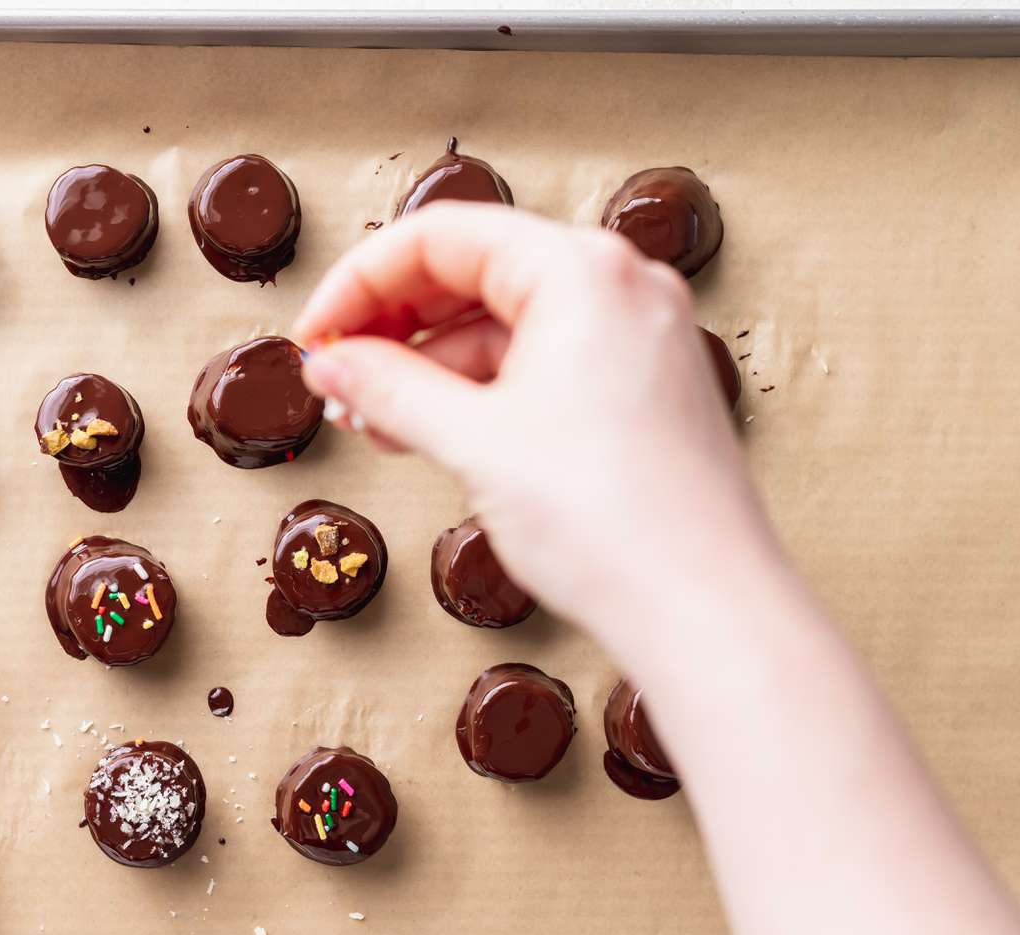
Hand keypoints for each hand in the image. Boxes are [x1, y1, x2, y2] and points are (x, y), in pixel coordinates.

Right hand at [293, 203, 776, 647]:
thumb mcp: (474, 444)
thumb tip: (331, 362)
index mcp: (581, 271)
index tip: (315, 334)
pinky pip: (540, 362)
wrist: (705, 611)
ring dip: (431, 366)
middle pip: (473, 271)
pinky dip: (481, 391)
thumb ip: (389, 388)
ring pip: (504, 323)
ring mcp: (636, 335)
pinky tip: (433, 433)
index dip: (360, 282)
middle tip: (337, 376)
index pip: (441, 237)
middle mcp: (618, 286)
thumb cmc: (613, 524)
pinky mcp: (640, 385)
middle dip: (393, 326)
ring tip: (376, 421)